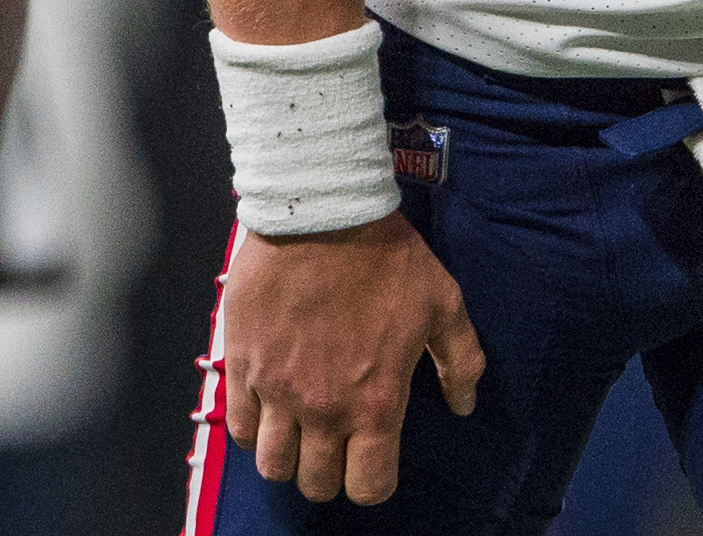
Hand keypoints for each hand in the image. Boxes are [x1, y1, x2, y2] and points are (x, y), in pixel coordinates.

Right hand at [217, 211, 483, 505]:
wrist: (323, 215)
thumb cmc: (389, 258)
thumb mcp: (444, 302)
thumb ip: (460, 360)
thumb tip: (463, 405)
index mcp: (375, 402)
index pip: (369, 486)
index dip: (374, 483)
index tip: (375, 463)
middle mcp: (322, 410)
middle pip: (316, 484)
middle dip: (330, 474)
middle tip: (337, 447)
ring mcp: (276, 392)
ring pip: (272, 465)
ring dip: (289, 458)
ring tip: (301, 434)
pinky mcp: (241, 369)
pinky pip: (239, 427)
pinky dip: (254, 429)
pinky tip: (270, 410)